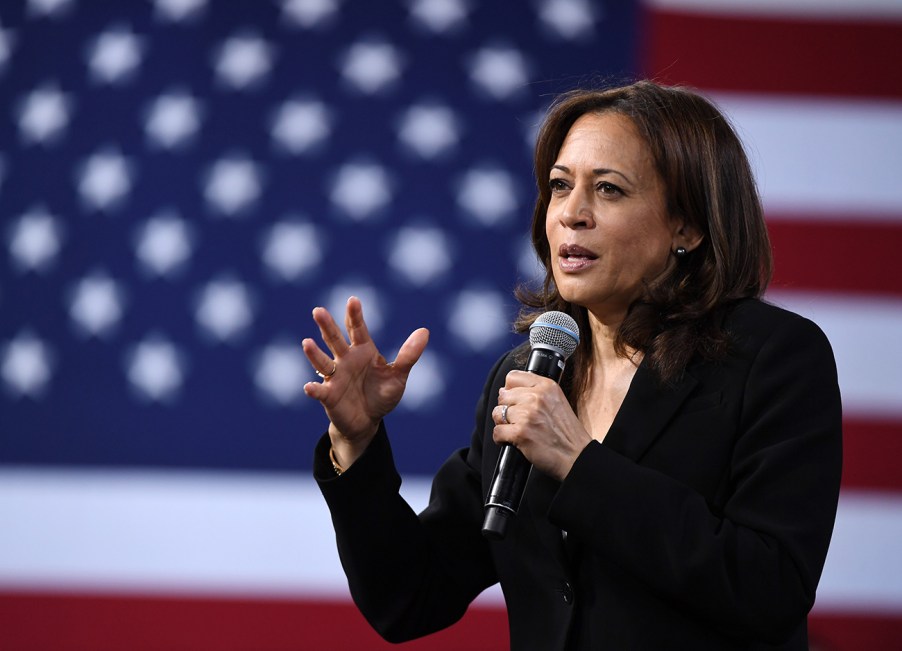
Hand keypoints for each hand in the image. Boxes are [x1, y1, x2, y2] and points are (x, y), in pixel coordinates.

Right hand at [303, 296, 428, 468]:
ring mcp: (335, 377)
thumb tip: (424, 331)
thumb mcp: (398, 376)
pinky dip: (314, 389)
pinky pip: (320, 391)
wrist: (368, 421)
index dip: (354, 315)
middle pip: (335, 340)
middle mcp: (345, 360)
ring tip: (306, 343)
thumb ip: (409, 355)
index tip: (353, 300)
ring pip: (323, 362)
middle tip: (318, 311)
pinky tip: (309, 387)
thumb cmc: (381, 394)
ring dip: (314, 354)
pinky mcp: (329, 396)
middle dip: (327, 326)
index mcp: (363, 351)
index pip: (357, 329)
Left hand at [491, 370, 591, 480]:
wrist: (576, 456)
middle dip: (507, 409)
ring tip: (517, 430)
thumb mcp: (557, 401)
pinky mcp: (520, 433)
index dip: (510, 390)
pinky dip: (501, 439)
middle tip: (518, 420)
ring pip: (498, 414)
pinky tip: (514, 441)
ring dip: (504, 424)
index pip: (512, 377)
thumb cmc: (567, 433)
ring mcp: (527, 415)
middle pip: (503, 396)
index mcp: (546, 386)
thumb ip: (534, 392)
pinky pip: (497, 432)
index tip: (515, 400)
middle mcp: (536, 397)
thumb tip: (504, 391)